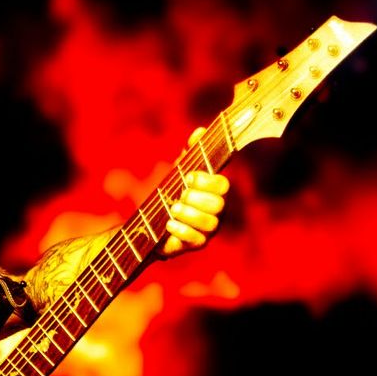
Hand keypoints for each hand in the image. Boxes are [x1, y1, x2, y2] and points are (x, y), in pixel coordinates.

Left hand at [159, 130, 229, 257]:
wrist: (154, 224)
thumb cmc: (172, 194)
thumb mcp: (179, 171)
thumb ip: (190, 153)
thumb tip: (200, 131)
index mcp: (215, 192)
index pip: (222, 185)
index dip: (207, 181)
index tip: (189, 177)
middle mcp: (216, 212)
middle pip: (219, 205)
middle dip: (197, 198)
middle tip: (181, 194)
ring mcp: (208, 230)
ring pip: (210, 224)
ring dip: (190, 214)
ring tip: (173, 208)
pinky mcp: (196, 244)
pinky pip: (196, 240)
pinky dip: (182, 230)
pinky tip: (169, 224)